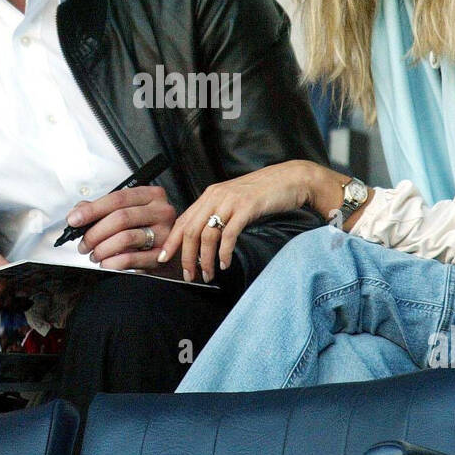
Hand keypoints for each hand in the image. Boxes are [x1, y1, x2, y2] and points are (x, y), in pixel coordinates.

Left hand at [65, 185, 177, 270]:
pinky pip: (132, 258)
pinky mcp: (163, 256)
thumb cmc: (149, 230)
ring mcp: (165, 233)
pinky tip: (106, 263)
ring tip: (95, 255)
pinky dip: (113, 262)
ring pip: (125, 238)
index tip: (74, 220)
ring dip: (102, 249)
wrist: (173, 254)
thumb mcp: (129, 214)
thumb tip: (78, 212)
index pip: (117, 198)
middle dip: (95, 233)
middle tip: (83, 244)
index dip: (92, 209)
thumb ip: (103, 209)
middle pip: (120, 218)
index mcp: (152, 195)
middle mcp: (161, 211)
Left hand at [159, 160, 324, 282]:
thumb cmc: (264, 192)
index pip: (183, 220)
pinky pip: (229, 234)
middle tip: (188, 275)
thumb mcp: (234, 200)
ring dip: (205, 259)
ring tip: (208, 274)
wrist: (290, 179)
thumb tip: (204, 239)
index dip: (171, 241)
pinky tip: (224, 263)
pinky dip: (224, 252)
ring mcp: (230, 201)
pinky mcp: (246, 207)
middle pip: (190, 230)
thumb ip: (218, 214)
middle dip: (186, 256)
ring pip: (207, 235)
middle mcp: (216, 196)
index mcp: (209, 195)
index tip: (163, 258)